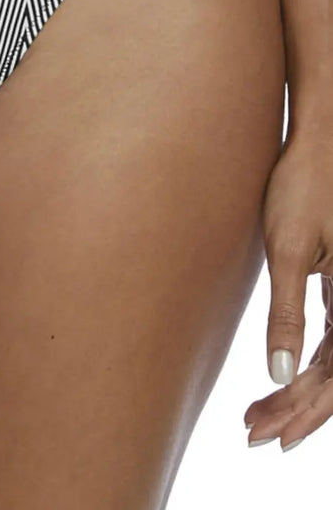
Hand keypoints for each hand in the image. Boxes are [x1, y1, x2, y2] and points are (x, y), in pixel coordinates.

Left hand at [244, 125, 332, 450]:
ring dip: (300, 392)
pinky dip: (307, 363)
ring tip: (258, 415)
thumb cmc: (303, 184)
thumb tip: (279, 374)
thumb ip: (286, 313)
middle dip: (298, 410)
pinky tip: (281, 377)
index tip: (273, 436)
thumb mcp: (288, 248)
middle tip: (254, 432)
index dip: (308, 413)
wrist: (320, 139)